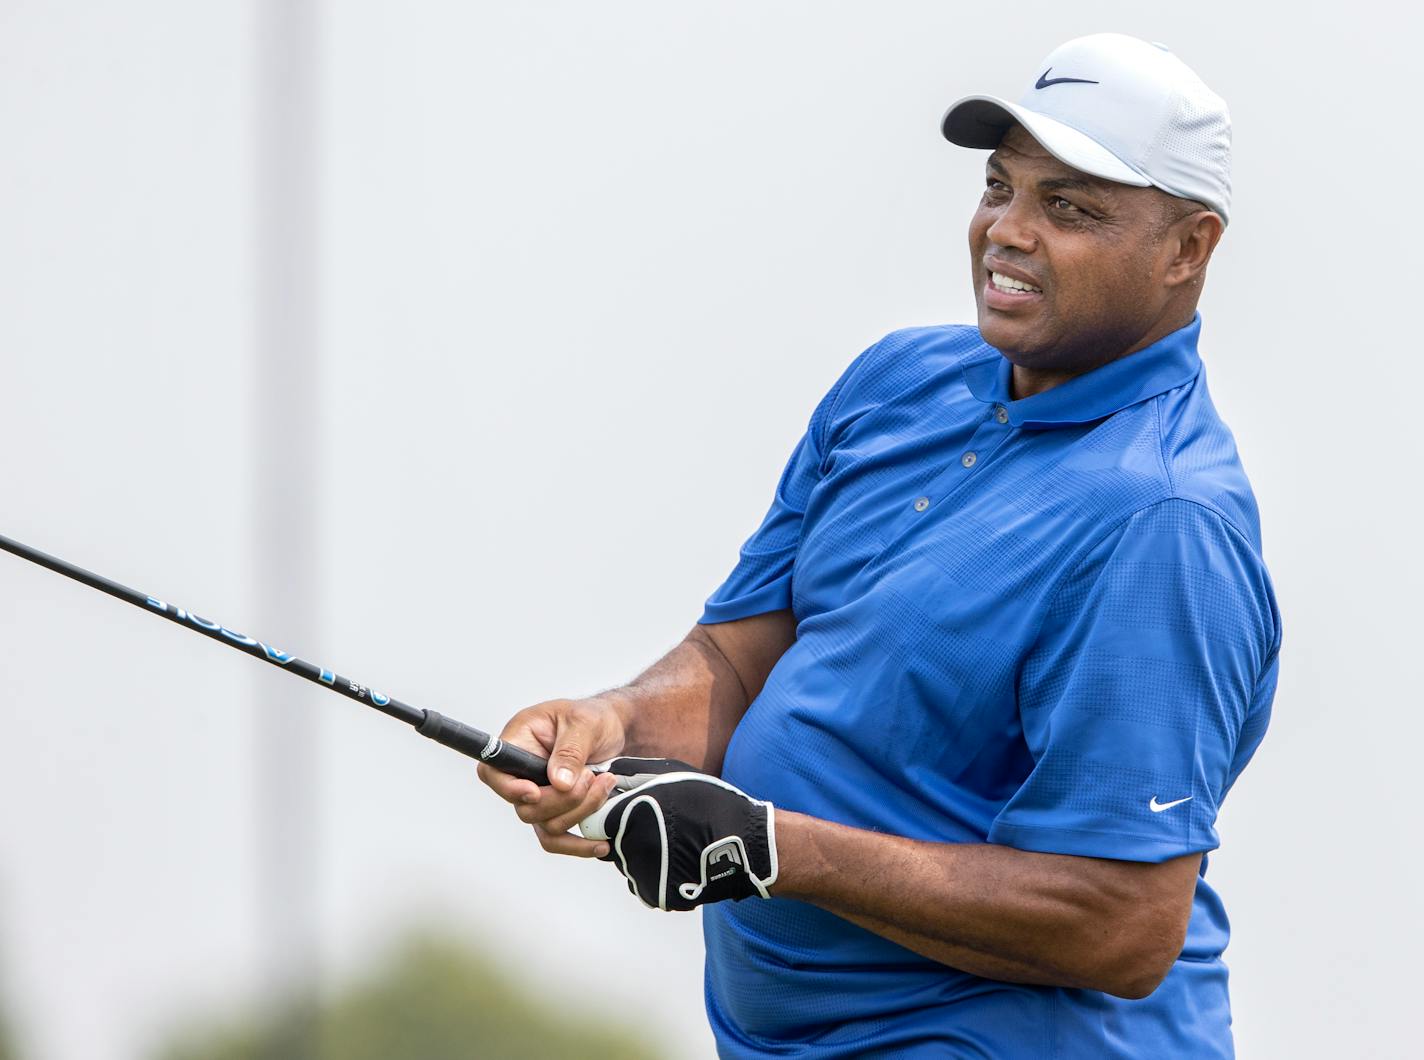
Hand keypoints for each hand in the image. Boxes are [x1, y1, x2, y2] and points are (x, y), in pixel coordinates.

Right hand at [476, 697, 628, 858]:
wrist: (616, 729)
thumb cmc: (594, 716)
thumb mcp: (584, 722)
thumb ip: (570, 751)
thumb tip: (559, 782)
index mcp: (520, 741)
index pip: (493, 772)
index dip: (509, 788)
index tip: (536, 791)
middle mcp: (524, 772)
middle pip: (525, 807)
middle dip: (563, 800)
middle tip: (591, 777)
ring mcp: (540, 795)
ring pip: (546, 825)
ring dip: (580, 811)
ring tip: (605, 784)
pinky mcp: (558, 811)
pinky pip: (559, 838)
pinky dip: (579, 845)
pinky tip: (600, 843)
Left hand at [579, 772, 777, 910]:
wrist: (744, 843)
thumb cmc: (707, 802)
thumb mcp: (667, 776)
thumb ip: (629, 775)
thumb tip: (603, 774)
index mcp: (627, 818)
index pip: (596, 821)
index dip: (609, 814)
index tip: (627, 810)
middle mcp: (628, 850)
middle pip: (612, 843)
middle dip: (629, 834)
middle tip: (664, 825)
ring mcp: (641, 877)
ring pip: (629, 863)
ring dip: (644, 854)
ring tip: (677, 842)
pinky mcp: (655, 895)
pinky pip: (645, 882)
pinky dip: (658, 873)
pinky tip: (680, 860)